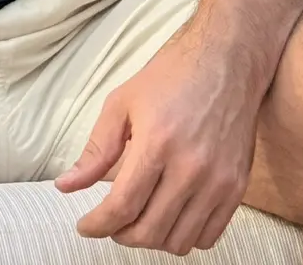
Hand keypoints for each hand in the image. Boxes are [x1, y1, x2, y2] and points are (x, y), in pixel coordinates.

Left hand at [54, 26, 261, 254]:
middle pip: (149, 230)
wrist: (227, 60)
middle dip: (121, 234)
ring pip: (179, 241)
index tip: (85, 226)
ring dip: (152, 239)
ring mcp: (218, 181)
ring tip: (139, 219)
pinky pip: (209, 237)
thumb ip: (96, 149)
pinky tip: (170, 217)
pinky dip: (185, 237)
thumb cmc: (171, 77)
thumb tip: (66, 186)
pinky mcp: (237, 187)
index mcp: (157, 142)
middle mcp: (191, 167)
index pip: (123, 206)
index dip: (98, 225)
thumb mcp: (123, 102)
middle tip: (111, 221)